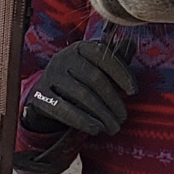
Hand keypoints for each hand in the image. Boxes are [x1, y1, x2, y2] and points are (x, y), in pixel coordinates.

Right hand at [22, 38, 136, 136]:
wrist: (46, 93)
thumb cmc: (79, 79)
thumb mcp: (95, 66)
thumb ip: (114, 58)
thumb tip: (132, 44)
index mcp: (80, 47)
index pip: (102, 55)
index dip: (120, 73)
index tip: (133, 91)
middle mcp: (63, 58)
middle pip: (94, 78)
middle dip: (112, 100)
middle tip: (123, 118)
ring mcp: (50, 76)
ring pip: (81, 95)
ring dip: (101, 114)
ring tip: (113, 128)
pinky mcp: (40, 95)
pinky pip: (63, 109)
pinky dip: (82, 121)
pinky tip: (96, 129)